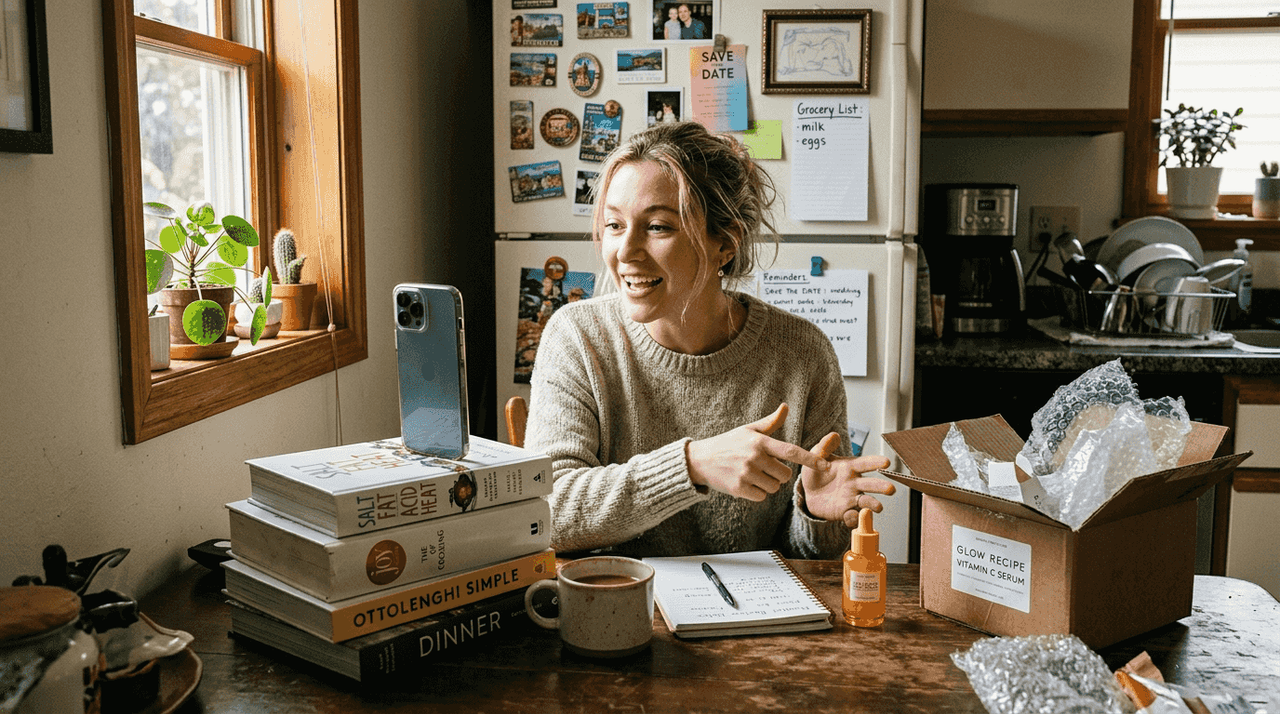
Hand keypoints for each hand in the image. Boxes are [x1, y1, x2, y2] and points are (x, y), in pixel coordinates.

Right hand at [686, 404, 828, 501]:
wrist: (700, 460)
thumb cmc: (728, 443)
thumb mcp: (748, 430)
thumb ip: (770, 422)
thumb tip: (785, 406)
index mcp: (760, 442)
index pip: (791, 451)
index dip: (810, 459)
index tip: (824, 465)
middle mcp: (755, 457)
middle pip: (785, 475)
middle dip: (778, 473)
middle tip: (763, 467)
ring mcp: (746, 474)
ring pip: (774, 487)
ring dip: (767, 484)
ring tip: (752, 474)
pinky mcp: (739, 488)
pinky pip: (761, 497)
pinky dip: (756, 493)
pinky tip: (745, 483)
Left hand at [800, 432, 896, 526]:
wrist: (808, 492)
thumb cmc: (816, 471)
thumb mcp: (816, 456)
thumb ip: (824, 446)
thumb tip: (834, 435)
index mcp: (850, 468)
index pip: (865, 464)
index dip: (876, 462)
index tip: (886, 462)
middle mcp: (854, 483)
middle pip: (871, 484)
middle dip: (882, 487)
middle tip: (890, 489)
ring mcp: (851, 498)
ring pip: (866, 502)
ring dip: (873, 504)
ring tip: (878, 507)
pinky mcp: (845, 512)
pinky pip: (852, 516)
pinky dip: (853, 518)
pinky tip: (851, 516)